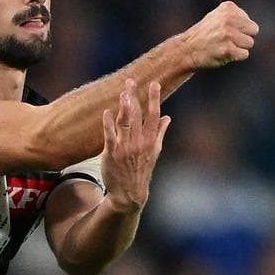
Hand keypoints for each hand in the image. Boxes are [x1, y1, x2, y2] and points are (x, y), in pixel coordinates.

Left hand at [100, 79, 170, 212]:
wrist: (129, 194)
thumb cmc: (141, 170)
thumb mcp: (155, 153)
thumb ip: (160, 133)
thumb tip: (168, 118)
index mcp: (151, 141)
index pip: (154, 115)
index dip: (154, 99)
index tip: (154, 84)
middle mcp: (139, 143)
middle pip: (138, 115)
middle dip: (134, 97)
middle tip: (130, 81)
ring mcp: (125, 148)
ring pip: (125, 123)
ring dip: (123, 107)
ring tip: (122, 92)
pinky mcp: (111, 154)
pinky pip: (110, 136)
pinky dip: (108, 123)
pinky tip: (106, 112)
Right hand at [178, 1, 258, 69]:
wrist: (187, 49)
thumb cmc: (205, 35)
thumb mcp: (218, 17)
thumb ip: (236, 17)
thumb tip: (254, 28)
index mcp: (228, 8)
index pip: (250, 22)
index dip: (240, 30)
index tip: (224, 32)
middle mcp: (228, 19)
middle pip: (253, 31)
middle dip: (243, 37)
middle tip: (227, 40)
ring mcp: (228, 34)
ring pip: (250, 43)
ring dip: (239, 47)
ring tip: (224, 46)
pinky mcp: (227, 48)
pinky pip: (244, 54)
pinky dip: (235, 56)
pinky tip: (223, 53)